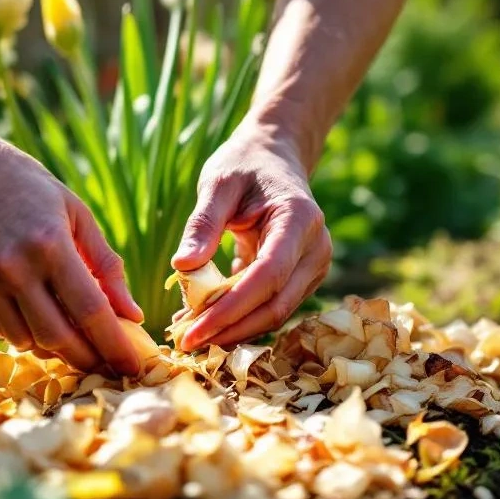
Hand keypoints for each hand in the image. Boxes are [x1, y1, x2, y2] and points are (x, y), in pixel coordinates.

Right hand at [0, 128, 142, 374]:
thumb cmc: (21, 182)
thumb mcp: (73, 211)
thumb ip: (105, 263)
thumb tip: (132, 313)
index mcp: (51, 244)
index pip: (91, 311)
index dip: (114, 345)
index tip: (132, 367)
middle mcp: (13, 268)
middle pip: (57, 337)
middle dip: (86, 359)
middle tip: (103, 365)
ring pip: (24, 340)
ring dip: (51, 347)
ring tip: (68, 337)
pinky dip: (17, 331)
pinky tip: (29, 315)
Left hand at [172, 124, 331, 348]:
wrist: (276, 157)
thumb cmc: (245, 165)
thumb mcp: (218, 183)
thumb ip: (203, 224)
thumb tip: (182, 267)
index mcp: (299, 219)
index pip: (268, 277)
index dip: (230, 309)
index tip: (192, 330)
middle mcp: (317, 248)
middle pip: (275, 306)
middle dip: (229, 329)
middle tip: (184, 341)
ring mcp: (315, 266)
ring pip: (275, 314)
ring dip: (233, 329)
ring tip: (188, 332)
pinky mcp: (303, 279)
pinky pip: (272, 307)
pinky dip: (239, 319)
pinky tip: (204, 321)